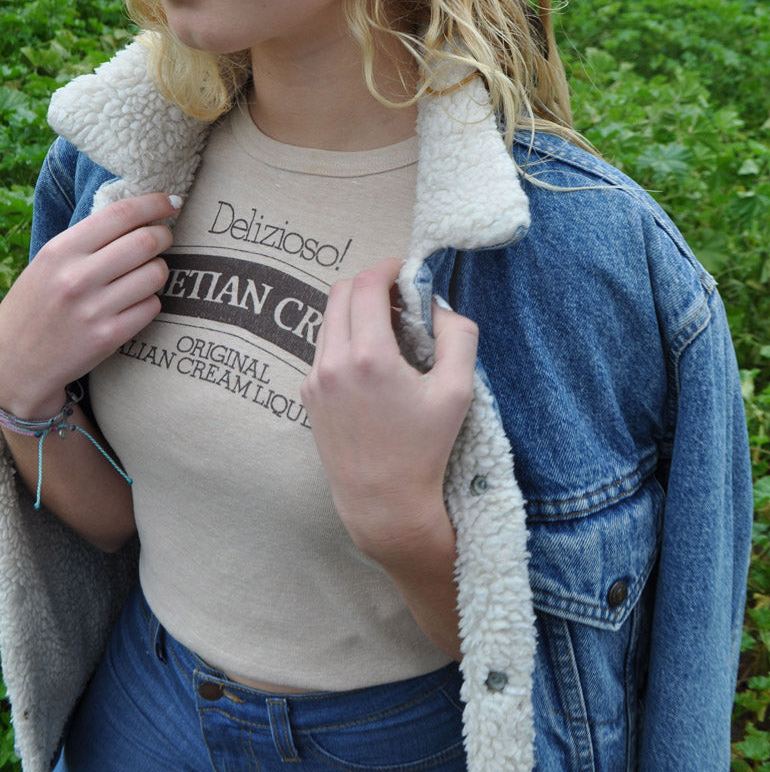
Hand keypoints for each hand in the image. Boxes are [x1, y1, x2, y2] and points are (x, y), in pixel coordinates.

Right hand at [0, 193, 179, 420]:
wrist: (15, 361)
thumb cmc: (37, 304)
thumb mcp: (49, 262)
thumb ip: (88, 240)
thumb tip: (140, 215)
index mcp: (60, 251)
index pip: (120, 214)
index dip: (154, 203)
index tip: (171, 201)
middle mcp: (77, 277)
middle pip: (146, 241)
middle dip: (164, 236)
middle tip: (164, 238)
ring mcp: (94, 309)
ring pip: (156, 274)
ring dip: (160, 270)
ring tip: (146, 274)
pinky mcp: (109, 336)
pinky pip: (153, 306)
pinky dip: (150, 301)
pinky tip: (134, 303)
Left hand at [300, 258, 477, 556]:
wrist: (383, 503)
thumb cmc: (425, 450)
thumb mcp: (458, 391)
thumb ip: (458, 335)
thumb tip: (438, 305)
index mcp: (369, 356)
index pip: (367, 284)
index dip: (388, 268)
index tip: (407, 273)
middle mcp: (333, 362)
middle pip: (340, 291)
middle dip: (371, 285)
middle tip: (400, 298)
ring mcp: (315, 379)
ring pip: (328, 318)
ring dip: (356, 311)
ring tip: (389, 331)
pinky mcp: (308, 394)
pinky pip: (324, 347)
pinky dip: (346, 338)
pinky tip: (373, 361)